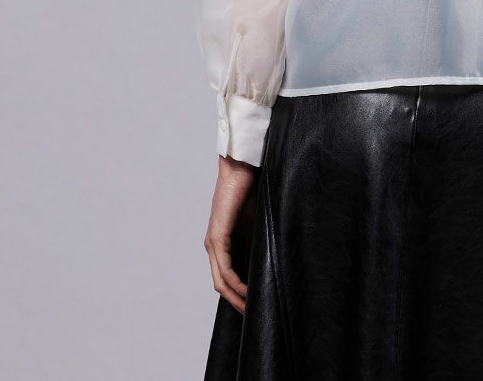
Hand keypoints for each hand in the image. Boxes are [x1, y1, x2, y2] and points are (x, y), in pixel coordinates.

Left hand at [205, 154, 258, 313]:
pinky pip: (224, 268)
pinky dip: (235, 283)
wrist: (243, 166)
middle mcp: (214, 244)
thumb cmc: (252, 188)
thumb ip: (257, 241)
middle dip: (237, 302)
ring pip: (221, 280)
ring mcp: (214, 241)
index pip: (229, 275)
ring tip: (251, 309)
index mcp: (224, 241)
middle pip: (222, 284)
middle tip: (253, 315)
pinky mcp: (217, 237)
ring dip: (235, 297)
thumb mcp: (257, 222)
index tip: (255, 304)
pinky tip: (247, 291)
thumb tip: (269, 262)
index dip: (239, 293)